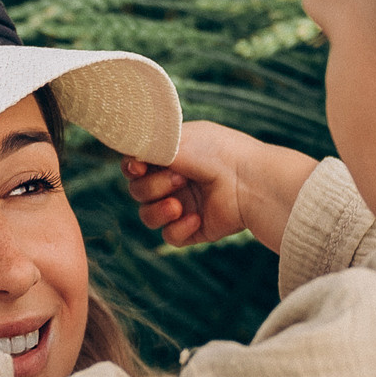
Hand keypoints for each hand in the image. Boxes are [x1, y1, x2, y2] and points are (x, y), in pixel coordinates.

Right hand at [124, 121, 318, 253]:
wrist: (250, 181)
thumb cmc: (215, 153)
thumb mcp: (175, 140)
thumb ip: (145, 146)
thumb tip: (125, 156)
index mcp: (172, 154)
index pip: (136, 164)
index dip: (132, 168)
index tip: (139, 166)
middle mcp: (176, 178)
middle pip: (137, 191)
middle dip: (152, 187)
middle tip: (178, 180)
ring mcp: (184, 204)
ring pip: (148, 216)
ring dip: (158, 211)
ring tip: (179, 205)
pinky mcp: (194, 229)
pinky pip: (169, 236)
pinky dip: (179, 228)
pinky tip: (196, 219)